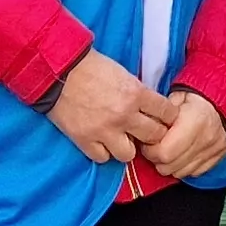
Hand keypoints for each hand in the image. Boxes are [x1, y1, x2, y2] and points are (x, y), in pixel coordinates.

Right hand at [41, 52, 172, 163]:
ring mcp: (104, 130)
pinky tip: (100, 141)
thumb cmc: (90, 67)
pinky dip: (103, 151)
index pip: (167, 113)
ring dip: (126, 146)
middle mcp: (124, 115)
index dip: (168, 117)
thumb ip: (138, 93)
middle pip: (154, 136)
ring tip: (120, 138)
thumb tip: (151, 109)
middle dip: (152, 134)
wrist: (58, 70)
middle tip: (144, 131)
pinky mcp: (85, 140)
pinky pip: (103, 158)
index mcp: (135, 93)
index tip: (163, 118)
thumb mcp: (122, 73)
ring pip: (129, 154)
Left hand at [142, 91, 225, 180]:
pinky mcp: (217, 158)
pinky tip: (181, 154)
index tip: (148, 141)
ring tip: (168, 149)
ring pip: (179, 173)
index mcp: (194, 122)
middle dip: (156, 159)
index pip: (163, 152)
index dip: (150, 150)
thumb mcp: (178, 96)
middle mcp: (205, 140)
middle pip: (169, 166)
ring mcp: (212, 152)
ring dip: (169, 165)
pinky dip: (183, 167)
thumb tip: (146, 125)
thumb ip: (161, 112)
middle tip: (154, 146)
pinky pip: (193, 173)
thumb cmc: (199, 98)